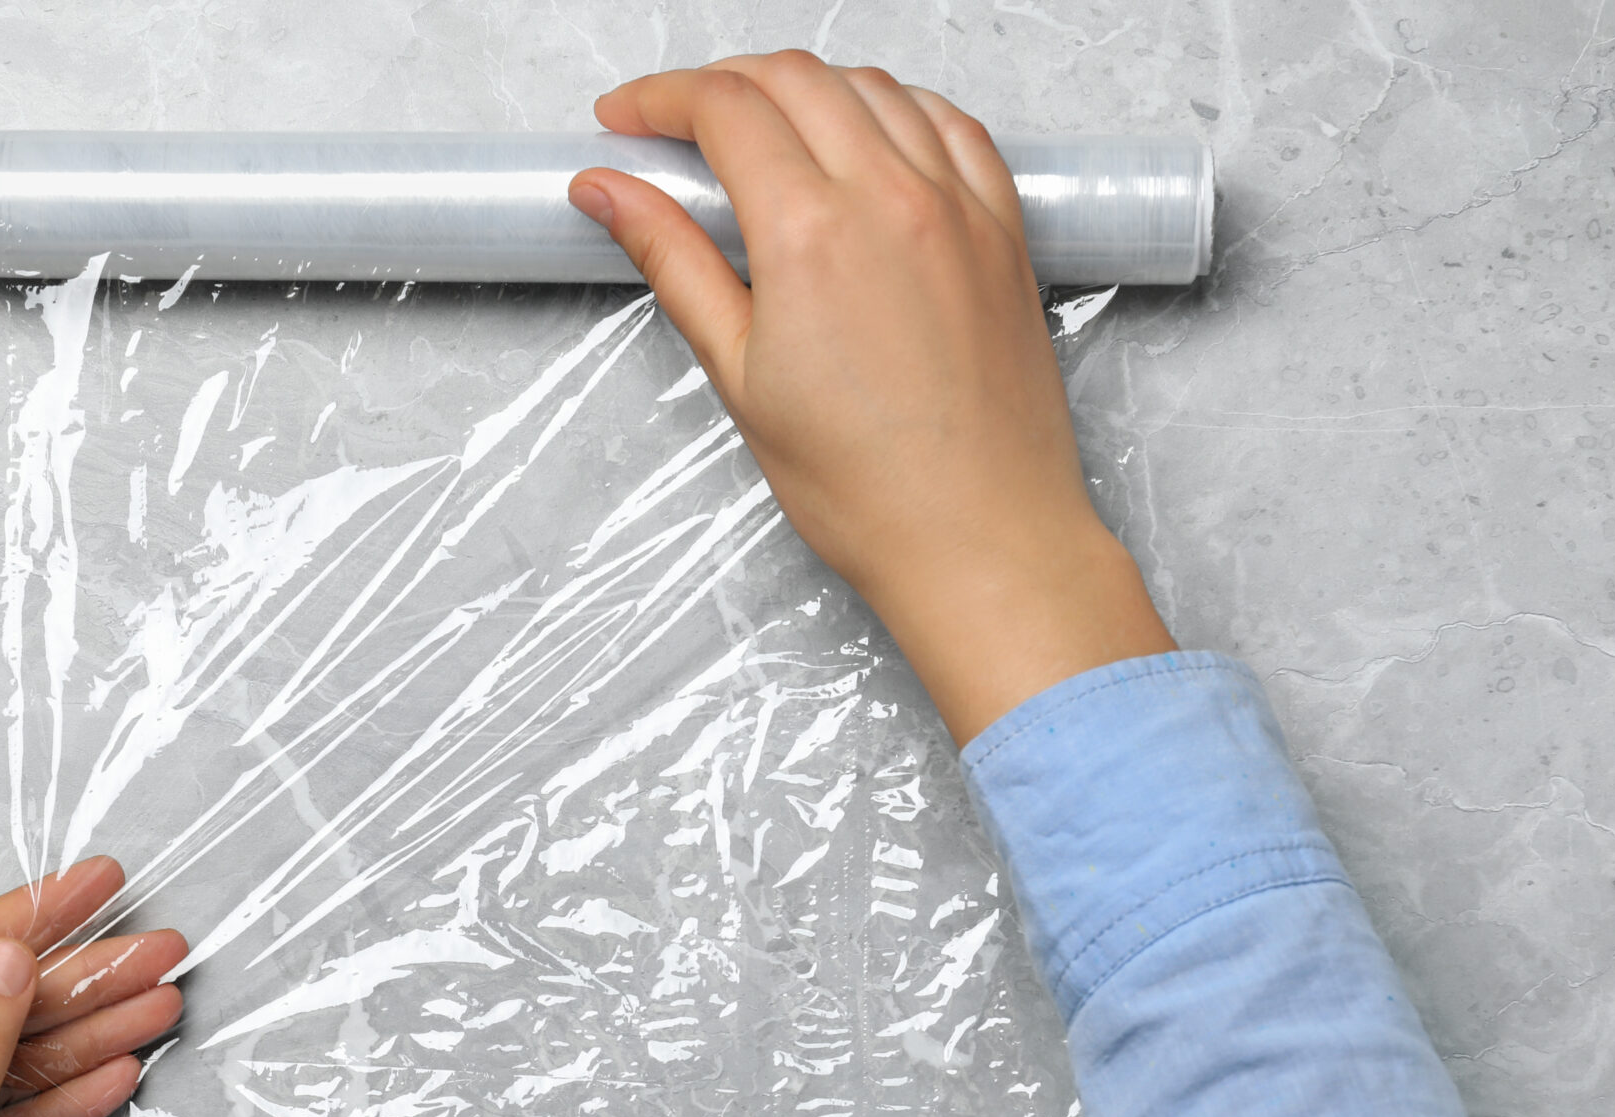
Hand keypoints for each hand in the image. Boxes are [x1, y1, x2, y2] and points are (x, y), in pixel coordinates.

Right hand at [569, 52, 1174, 743]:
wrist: (983, 540)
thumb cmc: (868, 487)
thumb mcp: (740, 375)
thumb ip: (674, 262)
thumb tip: (611, 193)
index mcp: (811, 233)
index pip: (723, 108)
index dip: (659, 99)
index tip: (627, 121)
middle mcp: (891, 197)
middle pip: (792, 78)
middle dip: (721, 82)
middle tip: (680, 126)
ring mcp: (958, 205)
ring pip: (872, 86)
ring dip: (805, 85)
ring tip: (766, 129)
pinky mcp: (1003, 228)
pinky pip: (951, 123)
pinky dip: (896, 106)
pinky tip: (870, 135)